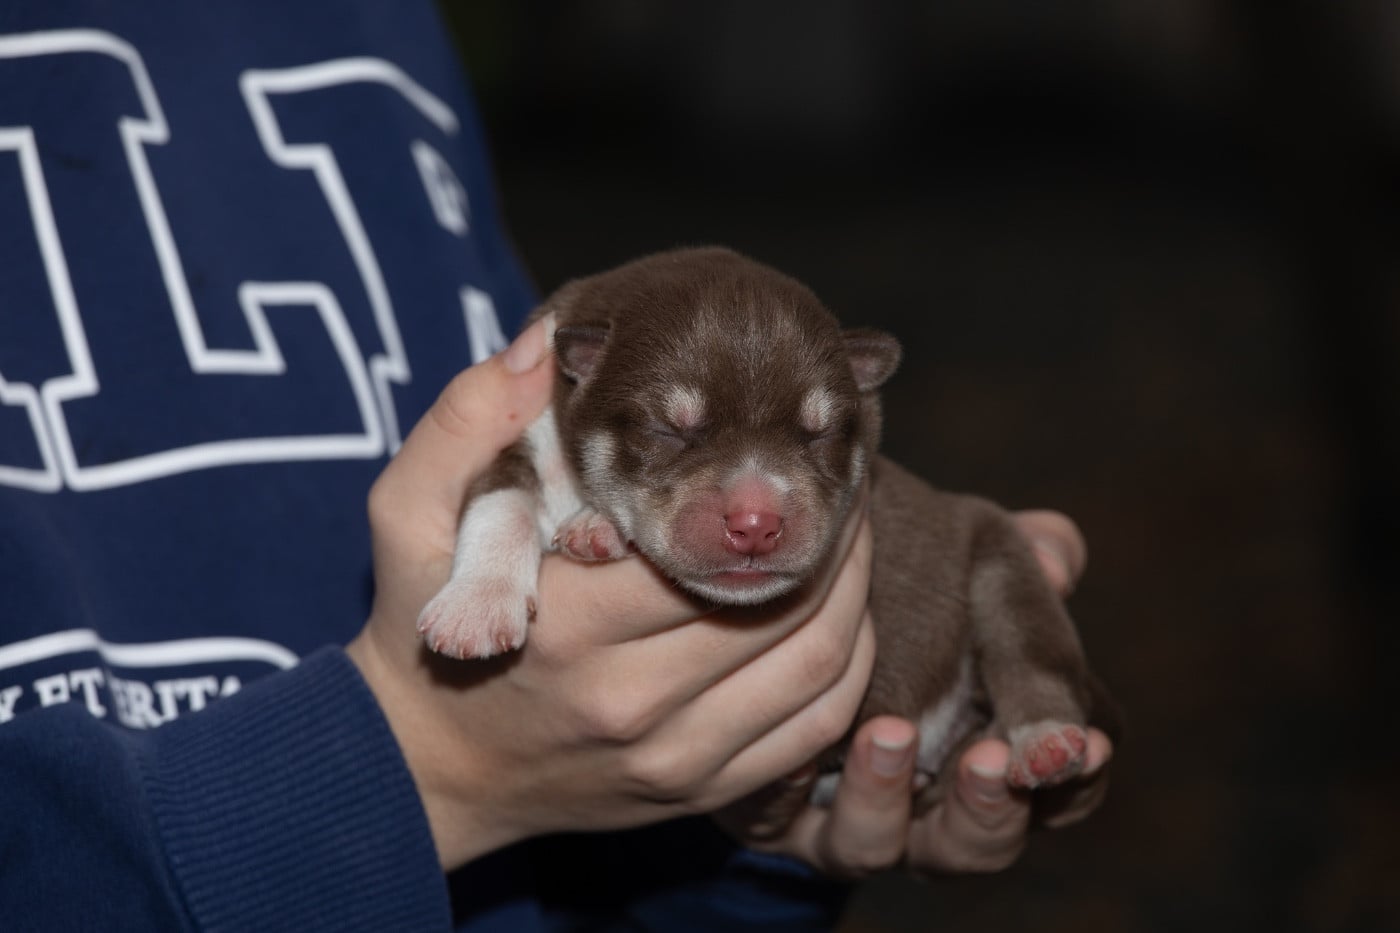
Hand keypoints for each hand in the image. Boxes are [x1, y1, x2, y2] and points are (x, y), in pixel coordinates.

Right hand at [347, 316, 877, 870]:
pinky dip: (849, 669)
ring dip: (855, 595)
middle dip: (831, 536)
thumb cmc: (420, 622)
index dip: (766, 494)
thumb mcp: (408, 512)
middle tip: (840, 485)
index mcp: (569, 623)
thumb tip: (548, 345)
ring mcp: (673, 758)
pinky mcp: (699, 792)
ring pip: (816, 667)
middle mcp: (631, 700)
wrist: (425, 765)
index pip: (706, 548)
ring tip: (851, 538)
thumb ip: (466, 420)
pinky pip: (812, 731)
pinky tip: (845, 619)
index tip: (791, 447)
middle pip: (780, 606)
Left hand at [723, 511, 1112, 877]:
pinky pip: (777, 820)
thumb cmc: (916, 577)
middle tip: (994, 759)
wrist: (796, 581)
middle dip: (990, 809)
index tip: (1084, 747)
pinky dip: (787, 786)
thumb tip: (1061, 565)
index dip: (1079, 777)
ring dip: (885, 796)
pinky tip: (793, 751)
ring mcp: (852, 811)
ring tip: (886, 733)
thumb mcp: (980, 557)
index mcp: (1007, 748)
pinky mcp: (772, 808)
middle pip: (981, 843)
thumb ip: (1032, 557)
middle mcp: (931, 801)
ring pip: (874, 845)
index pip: (1066, 787)